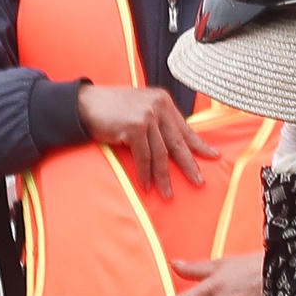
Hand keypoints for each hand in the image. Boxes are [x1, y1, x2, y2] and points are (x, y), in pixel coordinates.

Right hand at [72, 83, 223, 198]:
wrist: (83, 104)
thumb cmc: (111, 110)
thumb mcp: (140, 109)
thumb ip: (158, 122)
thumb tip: (175, 145)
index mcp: (163, 101)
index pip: (185, 127)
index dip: (198, 144)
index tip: (212, 156)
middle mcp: (158, 106)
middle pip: (178, 142)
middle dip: (189, 165)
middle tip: (199, 182)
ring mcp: (147, 116)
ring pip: (161, 154)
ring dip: (164, 177)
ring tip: (168, 194)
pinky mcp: (134, 127)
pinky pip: (144, 157)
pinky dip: (145, 174)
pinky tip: (146, 187)